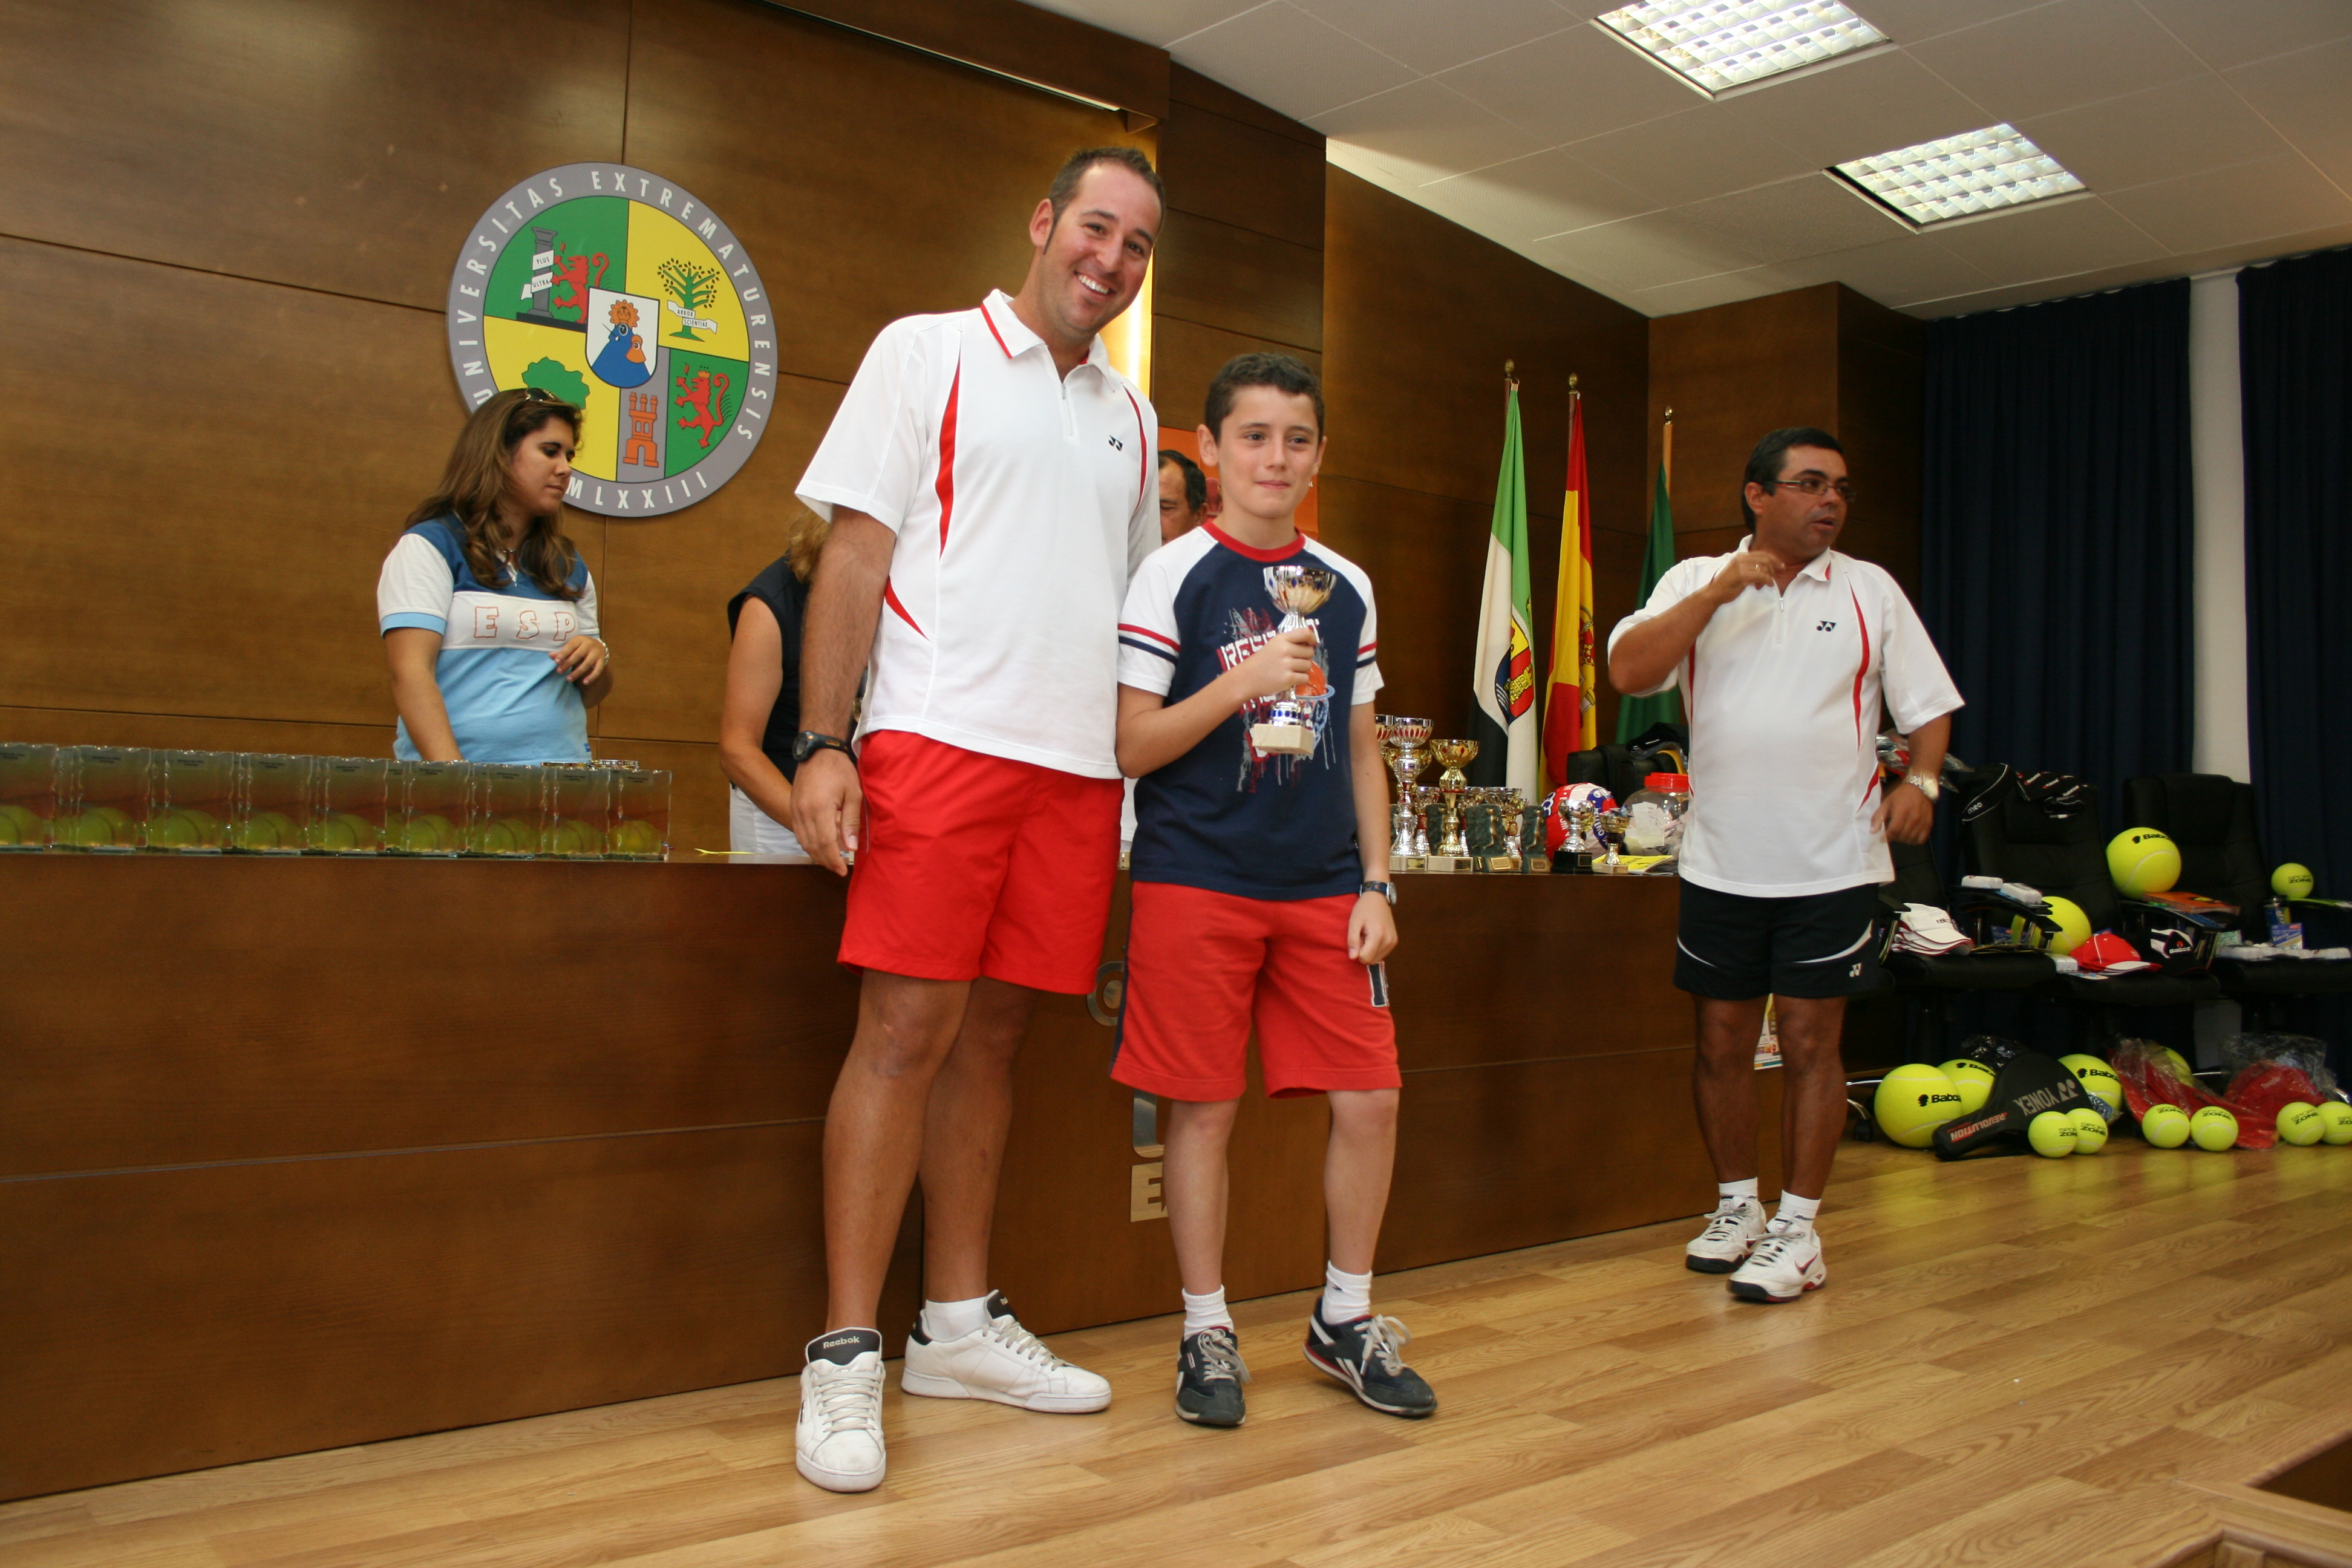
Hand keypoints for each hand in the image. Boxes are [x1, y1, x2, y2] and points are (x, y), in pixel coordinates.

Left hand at [551, 635, 607, 684]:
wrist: (598, 645)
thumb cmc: (580, 647)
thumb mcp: (571, 647)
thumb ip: (562, 652)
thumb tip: (550, 655)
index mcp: (580, 639)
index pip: (571, 646)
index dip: (563, 654)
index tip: (556, 662)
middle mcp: (589, 644)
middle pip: (578, 655)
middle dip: (568, 664)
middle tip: (559, 671)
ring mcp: (597, 652)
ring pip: (587, 663)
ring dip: (577, 672)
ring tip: (568, 679)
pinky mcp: (602, 661)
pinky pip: (598, 670)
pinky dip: (591, 677)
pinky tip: (585, 682)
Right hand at [790, 748, 861, 875]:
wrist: (818, 750)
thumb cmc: (839, 770)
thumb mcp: (853, 793)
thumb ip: (851, 821)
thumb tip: (851, 847)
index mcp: (819, 808)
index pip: (825, 843)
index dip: (834, 860)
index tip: (843, 870)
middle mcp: (803, 812)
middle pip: (812, 846)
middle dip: (826, 861)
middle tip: (839, 869)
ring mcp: (795, 809)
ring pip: (803, 841)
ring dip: (816, 854)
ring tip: (831, 861)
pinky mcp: (793, 807)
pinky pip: (798, 832)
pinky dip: (808, 843)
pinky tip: (819, 847)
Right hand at [1223, 627, 1317, 702]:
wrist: (1247, 678)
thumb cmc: (1261, 661)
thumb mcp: (1273, 645)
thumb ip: (1290, 642)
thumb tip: (1310, 644)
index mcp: (1282, 639)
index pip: (1305, 633)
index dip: (1312, 638)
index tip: (1311, 644)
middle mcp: (1285, 650)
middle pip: (1309, 652)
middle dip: (1305, 657)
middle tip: (1294, 661)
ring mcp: (1287, 665)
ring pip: (1308, 666)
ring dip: (1302, 670)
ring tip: (1290, 671)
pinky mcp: (1288, 679)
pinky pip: (1305, 678)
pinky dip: (1300, 680)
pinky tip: (1290, 679)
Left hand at [1348, 893, 1396, 963]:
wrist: (1378, 898)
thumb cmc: (1363, 909)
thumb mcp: (1353, 923)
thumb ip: (1352, 941)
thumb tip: (1353, 958)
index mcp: (1378, 936)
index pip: (1365, 958)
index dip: (1358, 951)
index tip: (1358, 938)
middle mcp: (1389, 941)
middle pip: (1371, 960)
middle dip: (1364, 951)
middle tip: (1362, 936)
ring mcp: (1393, 942)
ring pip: (1376, 959)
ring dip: (1369, 950)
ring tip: (1368, 935)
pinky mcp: (1395, 942)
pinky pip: (1382, 954)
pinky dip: (1375, 949)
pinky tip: (1374, 936)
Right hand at [1708, 550, 1777, 603]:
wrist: (1714, 593)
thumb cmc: (1727, 585)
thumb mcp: (1739, 572)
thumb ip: (1750, 568)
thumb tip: (1766, 569)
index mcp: (1741, 556)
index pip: (1762, 553)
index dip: (1774, 559)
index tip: (1781, 566)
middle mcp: (1741, 558)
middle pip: (1765, 559)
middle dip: (1774, 567)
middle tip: (1776, 576)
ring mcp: (1741, 566)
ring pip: (1764, 567)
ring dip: (1769, 576)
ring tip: (1768, 583)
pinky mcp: (1742, 575)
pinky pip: (1761, 575)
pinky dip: (1767, 580)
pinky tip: (1767, 585)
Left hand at [1874, 777, 1934, 843]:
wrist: (1920, 788)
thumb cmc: (1901, 795)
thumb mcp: (1886, 803)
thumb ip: (1878, 817)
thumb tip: (1872, 832)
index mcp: (1902, 811)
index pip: (1894, 830)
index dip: (1887, 837)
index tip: (1882, 839)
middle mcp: (1914, 818)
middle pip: (1902, 836)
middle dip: (1894, 837)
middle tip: (1892, 833)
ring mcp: (1922, 821)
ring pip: (1911, 839)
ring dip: (1903, 840)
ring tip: (1900, 834)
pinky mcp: (1929, 824)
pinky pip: (1921, 839)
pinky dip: (1914, 841)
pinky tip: (1910, 836)